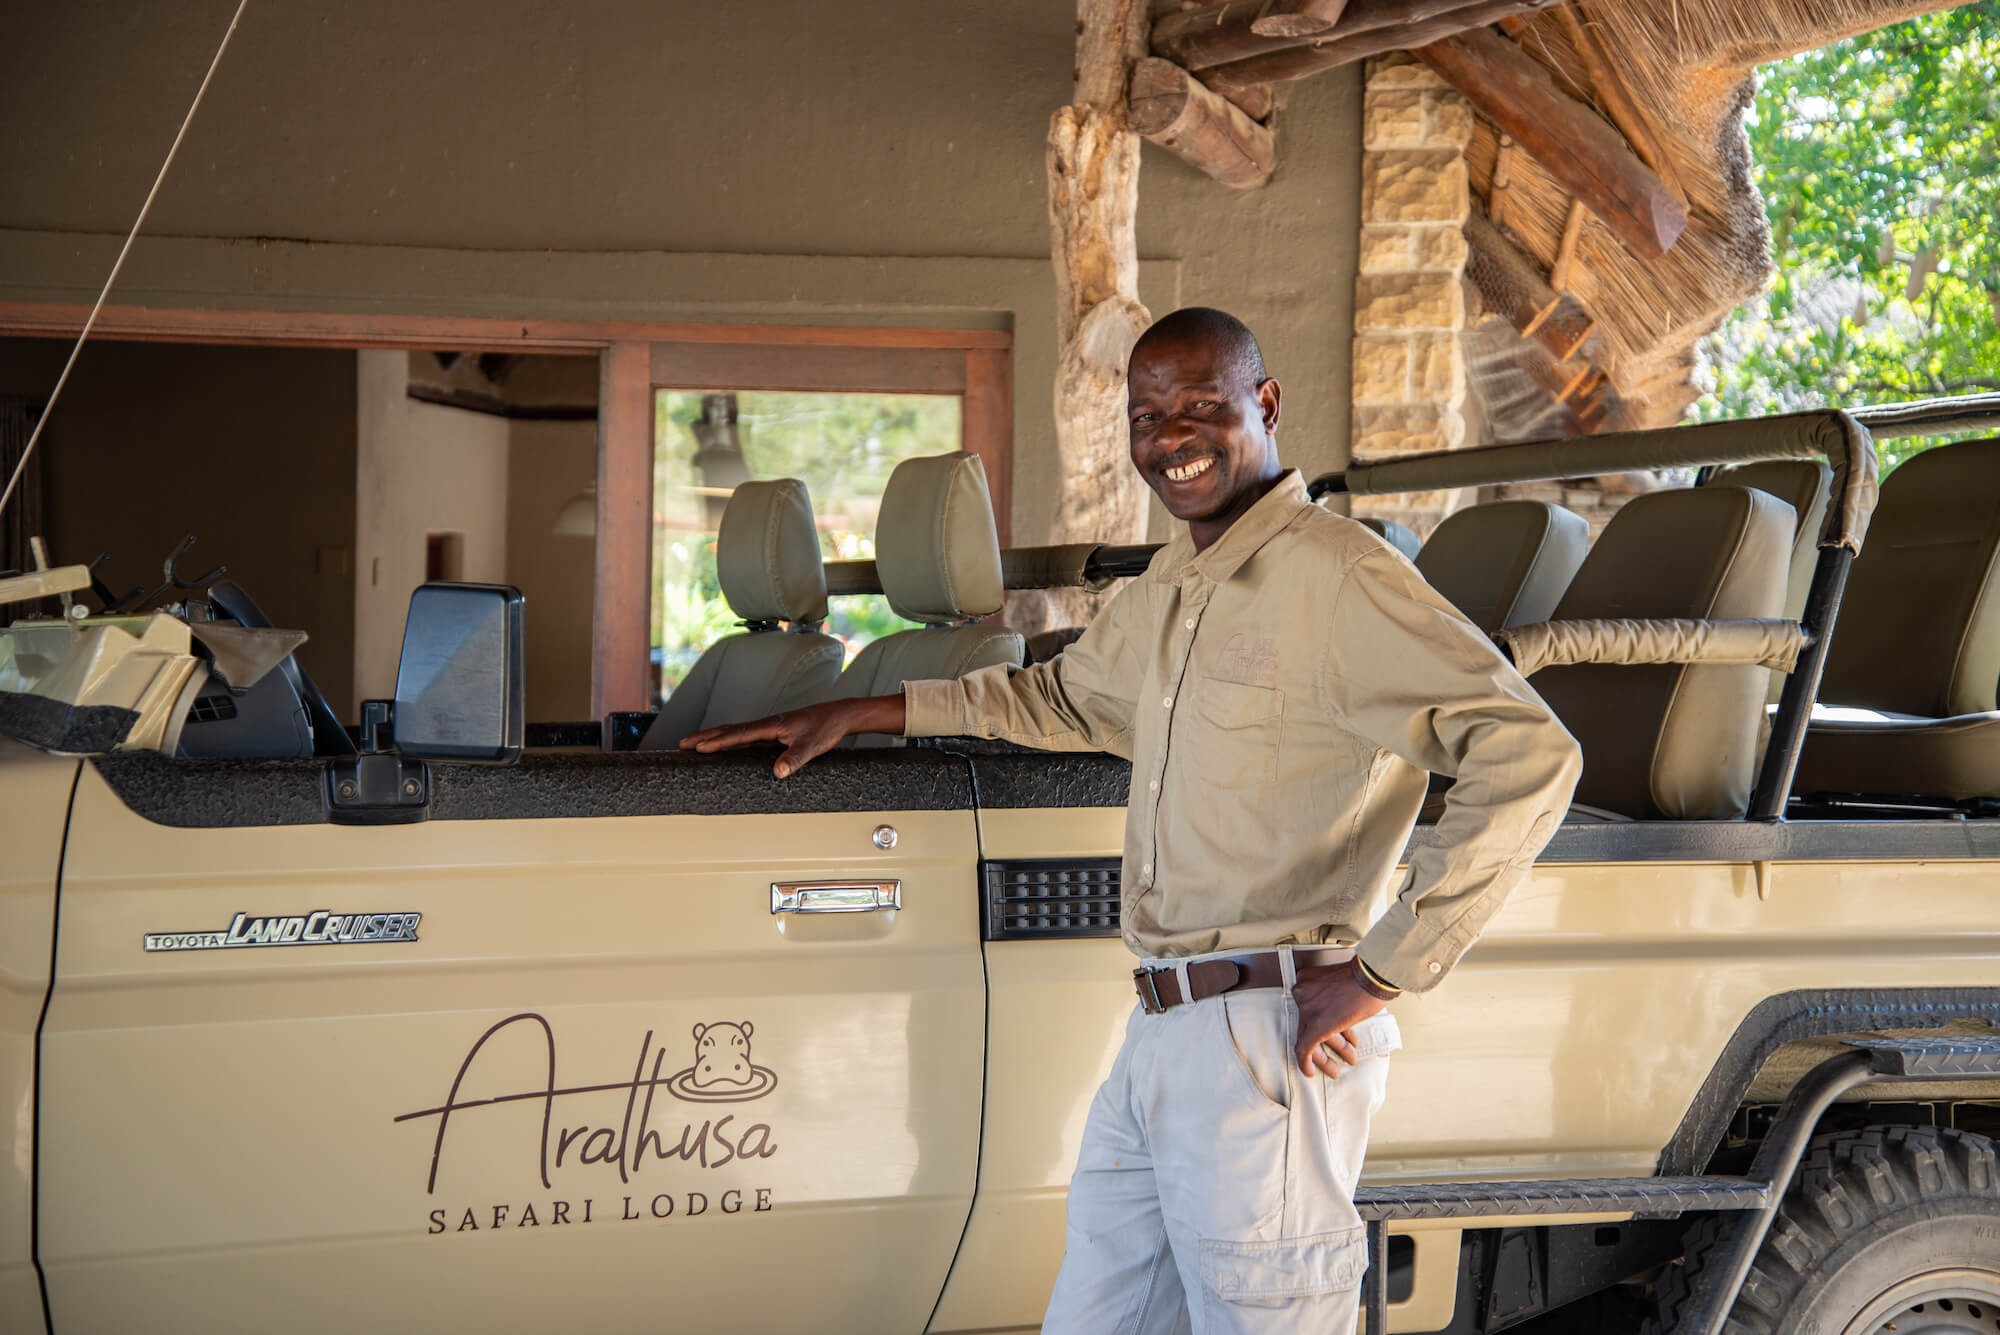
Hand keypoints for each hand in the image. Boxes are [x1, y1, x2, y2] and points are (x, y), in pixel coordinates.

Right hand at [680, 695, 904, 777]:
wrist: (839, 715)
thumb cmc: (826, 727)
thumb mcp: (813, 746)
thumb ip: (794, 758)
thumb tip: (777, 772)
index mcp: (772, 725)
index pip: (739, 735)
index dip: (718, 742)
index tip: (698, 747)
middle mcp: (767, 725)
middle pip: (730, 730)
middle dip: (705, 736)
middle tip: (683, 744)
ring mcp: (769, 728)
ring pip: (735, 732)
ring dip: (714, 737)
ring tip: (694, 744)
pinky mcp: (774, 733)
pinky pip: (745, 737)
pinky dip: (729, 740)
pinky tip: (724, 746)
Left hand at [1292, 958, 1388, 1078]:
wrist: (1374, 976)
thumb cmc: (1365, 976)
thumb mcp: (1340, 983)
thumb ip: (1331, 997)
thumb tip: (1338, 1016)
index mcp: (1306, 981)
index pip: (1311, 1010)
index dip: (1326, 1025)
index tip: (1330, 1035)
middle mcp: (1302, 993)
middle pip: (1308, 1025)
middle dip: (1328, 1043)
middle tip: (1337, 1056)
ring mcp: (1307, 1009)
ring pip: (1309, 1039)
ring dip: (1327, 1055)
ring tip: (1340, 1065)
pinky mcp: (1316, 1025)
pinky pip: (1304, 1048)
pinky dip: (1306, 1062)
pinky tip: (1310, 1072)